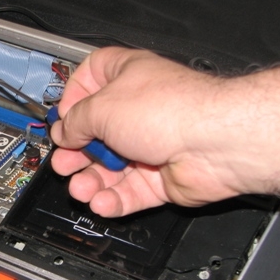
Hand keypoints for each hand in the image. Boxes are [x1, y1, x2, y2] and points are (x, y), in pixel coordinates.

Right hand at [50, 47, 243, 216]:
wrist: (216, 143)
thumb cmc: (172, 111)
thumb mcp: (102, 107)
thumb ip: (75, 121)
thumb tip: (65, 133)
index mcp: (127, 78)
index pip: (91, 79)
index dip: (73, 98)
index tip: (63, 117)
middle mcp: (140, 110)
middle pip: (96, 132)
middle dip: (77, 152)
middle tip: (65, 162)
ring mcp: (152, 145)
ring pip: (111, 168)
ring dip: (91, 181)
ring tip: (81, 188)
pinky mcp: (161, 178)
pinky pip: (130, 191)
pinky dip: (114, 199)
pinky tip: (102, 202)